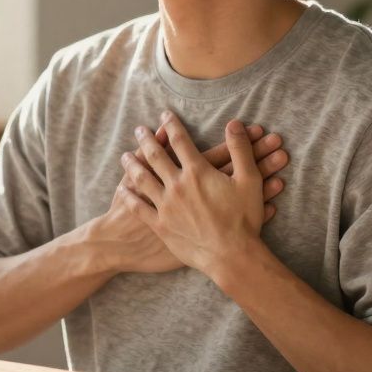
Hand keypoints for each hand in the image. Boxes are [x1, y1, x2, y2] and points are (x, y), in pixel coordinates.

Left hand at [121, 113, 276, 281]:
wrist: (231, 256)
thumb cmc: (244, 219)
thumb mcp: (249, 180)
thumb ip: (240, 150)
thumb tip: (234, 124)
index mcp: (197, 172)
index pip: (180, 140)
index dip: (171, 125)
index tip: (164, 115)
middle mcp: (176, 185)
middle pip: (156, 156)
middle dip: (146, 140)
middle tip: (138, 129)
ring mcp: (165, 205)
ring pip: (142, 178)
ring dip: (132, 164)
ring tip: (125, 155)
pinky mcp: (160, 225)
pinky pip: (139, 207)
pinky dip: (129, 196)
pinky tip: (122, 188)